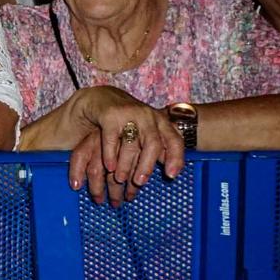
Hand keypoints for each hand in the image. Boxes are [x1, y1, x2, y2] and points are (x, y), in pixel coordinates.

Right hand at [66, 87, 185, 206]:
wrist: (103, 96)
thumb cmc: (129, 119)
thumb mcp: (147, 130)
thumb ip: (159, 147)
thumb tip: (172, 171)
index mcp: (161, 122)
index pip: (175, 140)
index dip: (176, 158)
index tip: (171, 175)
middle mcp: (148, 117)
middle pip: (153, 143)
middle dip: (146, 165)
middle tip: (140, 183)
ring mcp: (129, 114)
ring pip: (131, 142)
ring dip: (125, 164)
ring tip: (120, 179)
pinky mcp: (110, 114)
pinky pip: (111, 137)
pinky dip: (110, 153)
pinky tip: (109, 166)